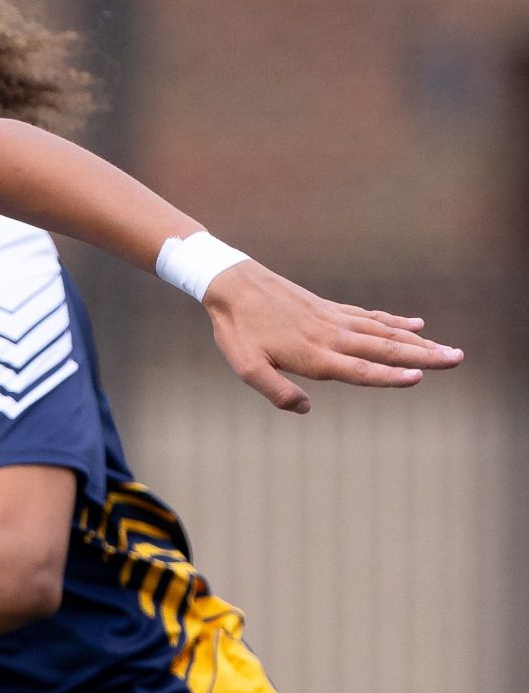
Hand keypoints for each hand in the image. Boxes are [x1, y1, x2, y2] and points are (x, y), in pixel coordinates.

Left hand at [202, 263, 459, 414]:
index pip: (359, 369)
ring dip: (418, 342)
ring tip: (448, 348)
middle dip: (422, 356)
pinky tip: (416, 325)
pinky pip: (371, 317)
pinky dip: (396, 322)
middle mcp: (332, 336)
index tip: (419, 377)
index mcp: (313, 354)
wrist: (233, 284)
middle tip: (457, 359)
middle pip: (384, 349)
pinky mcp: (331, 309)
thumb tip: (306, 408)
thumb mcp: (246, 368)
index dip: (389, 376)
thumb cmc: (237, 331)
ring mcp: (335, 319)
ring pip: (384, 332)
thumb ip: (276, 391)